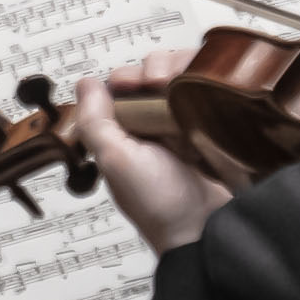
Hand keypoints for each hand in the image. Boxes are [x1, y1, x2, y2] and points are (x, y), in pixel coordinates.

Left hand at [84, 50, 254, 250]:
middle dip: (160, 69)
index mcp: (125, 132)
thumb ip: (95, 122)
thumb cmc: (162, 205)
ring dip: (184, 72)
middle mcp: (154, 126)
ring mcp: (186, 126)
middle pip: (155, 73)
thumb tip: (85, 83)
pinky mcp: (214, 128)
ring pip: (183, 77)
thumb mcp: (117, 161)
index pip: (123, 83)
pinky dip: (208, 85)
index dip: (130, 76)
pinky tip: (208, 94)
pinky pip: (209, 92)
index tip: (140, 83)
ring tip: (188, 91)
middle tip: (165, 85)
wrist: (210, 229)